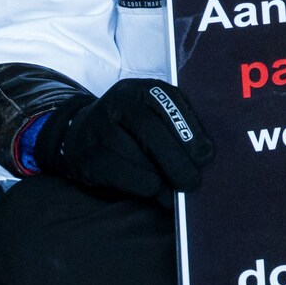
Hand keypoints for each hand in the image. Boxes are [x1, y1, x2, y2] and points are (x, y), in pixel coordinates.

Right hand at [37, 79, 213, 198]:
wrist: (79, 136)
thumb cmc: (130, 128)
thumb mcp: (151, 113)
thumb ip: (176, 123)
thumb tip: (205, 154)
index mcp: (141, 89)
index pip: (169, 103)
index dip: (190, 130)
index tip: (206, 155)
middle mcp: (117, 104)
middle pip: (152, 131)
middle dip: (177, 160)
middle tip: (193, 182)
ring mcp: (98, 129)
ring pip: (137, 156)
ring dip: (162, 179)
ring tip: (178, 193)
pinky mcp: (88, 156)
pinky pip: (121, 175)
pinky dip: (144, 188)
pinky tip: (158, 195)